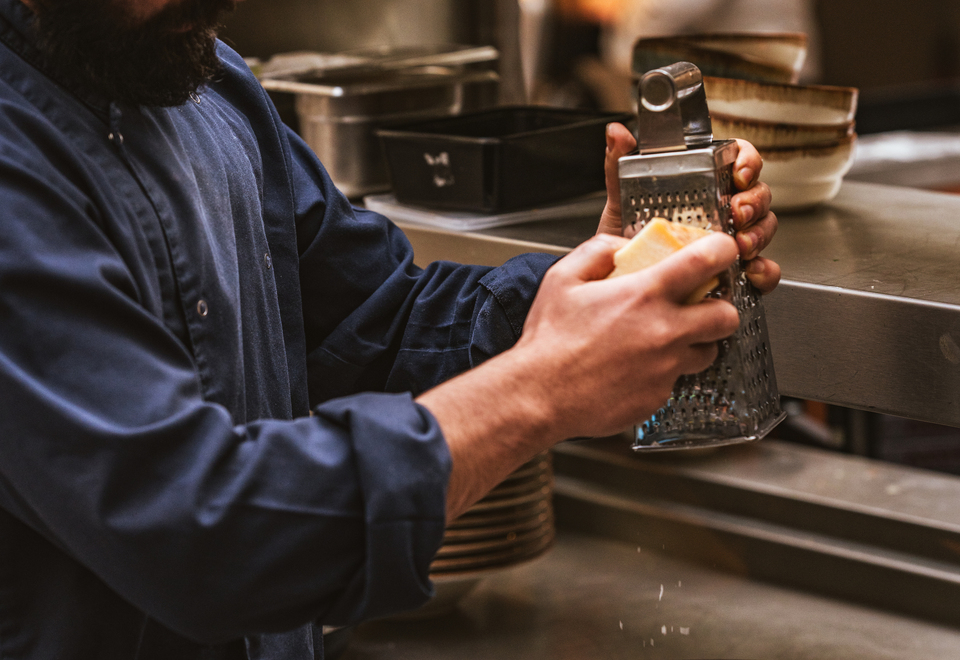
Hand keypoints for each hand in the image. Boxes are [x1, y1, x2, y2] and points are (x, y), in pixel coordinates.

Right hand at [419, 205, 740, 518]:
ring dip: (696, 342)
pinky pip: (675, 380)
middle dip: (719, 308)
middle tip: (701, 307)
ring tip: (667, 340)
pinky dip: (664, 372)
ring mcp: (665, 367)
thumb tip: (625, 246)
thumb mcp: (563, 278)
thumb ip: (598, 251)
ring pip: (708, 352)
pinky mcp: (658, 396)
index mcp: (644, 295)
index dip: (722, 250)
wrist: (539, 395)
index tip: (721, 251)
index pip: (707, 261)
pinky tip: (636, 368)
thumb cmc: (548, 340)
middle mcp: (664, 331)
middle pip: (726, 316)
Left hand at [597, 123, 780, 293]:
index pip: (738, 159)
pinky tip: (750, 272)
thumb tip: (616, 132)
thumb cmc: (626, 237)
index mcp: (705, 183)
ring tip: (741, 245)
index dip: (748, 161)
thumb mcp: (620, 201)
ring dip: (759, 234)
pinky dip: (764, 271)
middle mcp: (723, 207)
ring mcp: (732, 238)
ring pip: (764, 227)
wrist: (620, 277)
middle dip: (754, 202)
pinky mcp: (734, 269)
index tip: (741, 172)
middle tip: (739, 213)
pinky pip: (763, 268)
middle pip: (758, 193)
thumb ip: (619, 164)